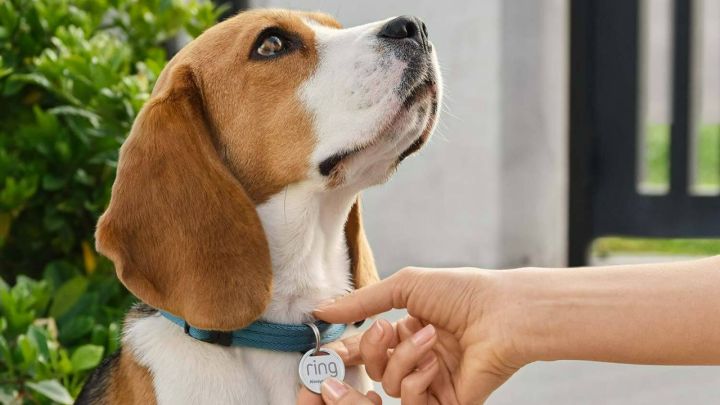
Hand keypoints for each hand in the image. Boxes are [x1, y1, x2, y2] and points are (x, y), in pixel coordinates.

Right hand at [312, 267, 524, 403]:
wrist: (503, 313)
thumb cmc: (462, 293)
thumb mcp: (405, 287)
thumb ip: (362, 302)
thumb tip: (322, 309)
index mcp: (410, 331)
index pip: (367, 346)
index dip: (346, 349)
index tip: (325, 349)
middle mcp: (419, 357)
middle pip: (373, 368)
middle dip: (372, 350)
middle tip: (386, 330)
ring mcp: (433, 381)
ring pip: (390, 385)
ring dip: (404, 359)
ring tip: (430, 338)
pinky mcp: (446, 402)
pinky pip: (412, 402)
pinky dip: (417, 381)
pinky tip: (435, 363)